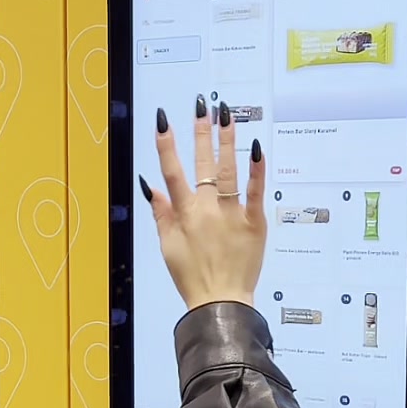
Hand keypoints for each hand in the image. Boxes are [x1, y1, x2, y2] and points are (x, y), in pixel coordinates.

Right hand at [141, 99, 266, 311]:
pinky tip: (256, 147)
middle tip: (202, 105)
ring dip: (226, 140)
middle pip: (202, 164)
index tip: (162, 119)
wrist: (220, 302)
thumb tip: (151, 186)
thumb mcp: (167, 246)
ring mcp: (232, 214)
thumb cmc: (191, 277)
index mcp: (184, 214)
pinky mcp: (254, 222)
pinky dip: (256, 169)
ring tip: (227, 114)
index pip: (171, 172)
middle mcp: (206, 209)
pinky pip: (255, 191)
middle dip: (201, 132)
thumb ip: (161, 214)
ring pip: (228, 170)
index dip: (166, 144)